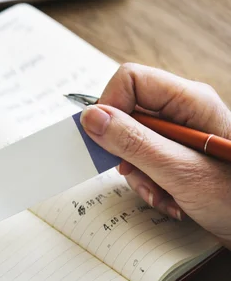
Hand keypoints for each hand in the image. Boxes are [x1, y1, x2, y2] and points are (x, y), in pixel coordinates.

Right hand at [81, 63, 230, 247]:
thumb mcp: (179, 171)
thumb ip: (133, 142)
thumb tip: (92, 117)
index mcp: (188, 101)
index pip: (130, 80)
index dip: (110, 107)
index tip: (103, 140)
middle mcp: (182, 111)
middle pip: (126, 114)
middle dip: (124, 151)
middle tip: (137, 174)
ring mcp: (179, 134)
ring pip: (130, 142)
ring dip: (138, 174)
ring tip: (162, 195)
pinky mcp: (176, 154)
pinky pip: (143, 161)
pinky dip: (148, 184)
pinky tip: (170, 200)